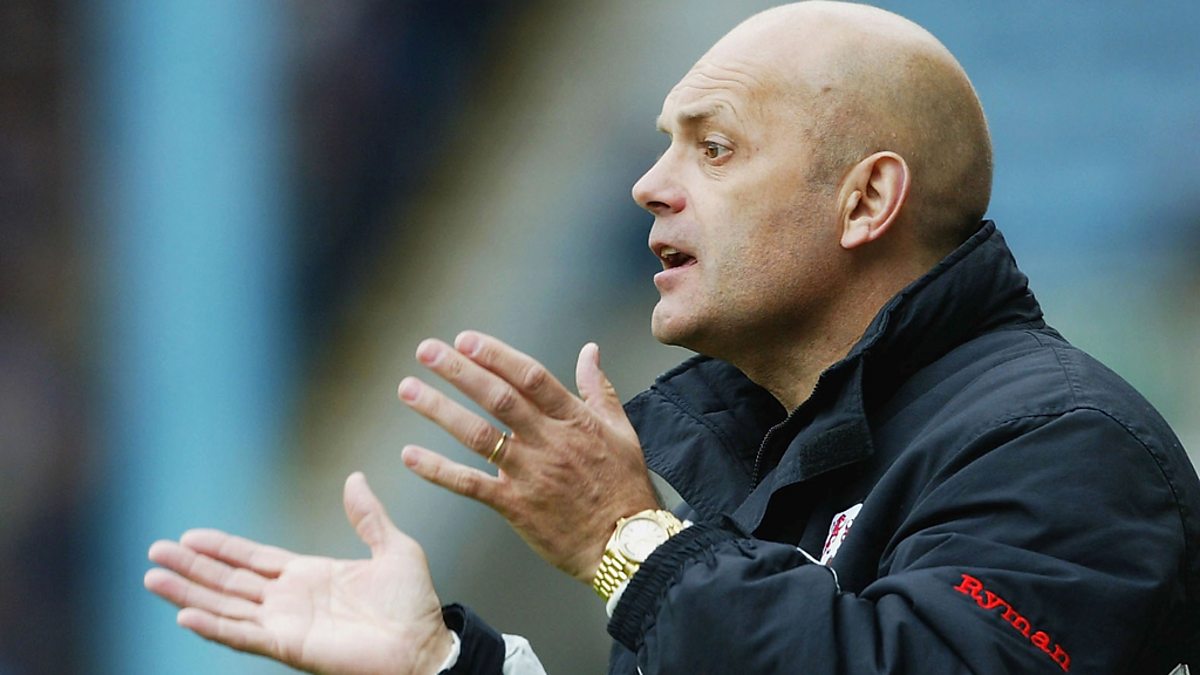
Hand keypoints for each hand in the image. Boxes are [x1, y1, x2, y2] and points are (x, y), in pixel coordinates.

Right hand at [144, 473, 453, 674]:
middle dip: (192, 567)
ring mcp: (286, 624)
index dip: (221, 547)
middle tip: (154, 552)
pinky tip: (185, 615)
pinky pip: (243, 635)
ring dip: (189, 593)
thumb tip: (354, 477)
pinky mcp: (290, 646)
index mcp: (309, 575)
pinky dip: (213, 626)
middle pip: (229, 580)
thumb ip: (369, 517)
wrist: (426, 646)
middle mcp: (290, 600)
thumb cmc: (414, 605)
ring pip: (225, 606)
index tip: (188, 536)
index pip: (253, 558)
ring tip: (153, 578)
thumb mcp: (394, 549)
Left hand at [397, 332, 659, 582]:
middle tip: (426, 349)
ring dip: (439, 410)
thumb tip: (590, 350)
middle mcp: (548, 442)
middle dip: (459, 370)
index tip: (465, 338)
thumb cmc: (625, 487)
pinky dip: (438, 469)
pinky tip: (410, 455)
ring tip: (408, 388)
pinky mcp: (515, 506)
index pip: (530, 376)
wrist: (627, 545)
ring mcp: (530, 474)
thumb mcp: (622, 431)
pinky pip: (470, 485)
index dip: (496, 355)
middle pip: (498, 398)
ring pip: (478, 435)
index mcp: (574, 420)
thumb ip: (598, 389)